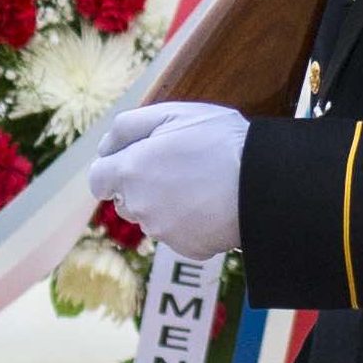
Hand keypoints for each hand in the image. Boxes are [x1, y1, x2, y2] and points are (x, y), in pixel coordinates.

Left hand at [84, 101, 247, 259]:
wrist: (264, 182)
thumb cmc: (219, 141)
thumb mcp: (173, 113)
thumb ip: (128, 126)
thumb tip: (104, 146)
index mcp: (130, 171)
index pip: (98, 180)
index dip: (113, 170)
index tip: (134, 162)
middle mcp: (139, 206)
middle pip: (125, 200)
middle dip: (141, 185)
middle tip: (177, 167)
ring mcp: (162, 232)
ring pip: (152, 218)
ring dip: (165, 204)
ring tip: (200, 185)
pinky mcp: (186, 249)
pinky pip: (179, 234)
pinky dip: (190, 222)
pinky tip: (212, 205)